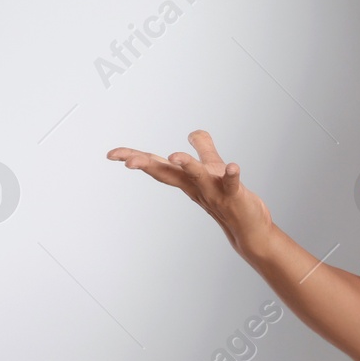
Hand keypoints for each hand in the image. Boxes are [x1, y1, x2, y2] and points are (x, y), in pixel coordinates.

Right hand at [107, 130, 272, 257]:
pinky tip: (234, 166)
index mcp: (186, 179)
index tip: (111, 154)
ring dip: (187, 165)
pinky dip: (232, 175)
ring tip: (175, 155)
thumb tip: (193, 132)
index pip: (157, 166)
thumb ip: (204, 148)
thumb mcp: (213, 168)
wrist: (248, 228)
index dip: (135, 158)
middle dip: (147, 164)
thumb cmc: (227, 197)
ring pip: (198, 176)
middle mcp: (195, 186)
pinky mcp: (235, 196)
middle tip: (127, 161)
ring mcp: (214, 192)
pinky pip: (232, 184)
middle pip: (168, 173)